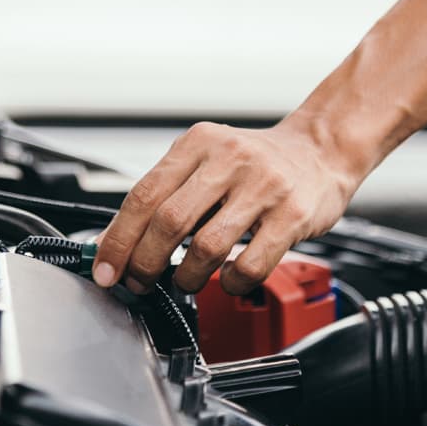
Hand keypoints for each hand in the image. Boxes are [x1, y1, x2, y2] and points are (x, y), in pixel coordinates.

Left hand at [91, 117, 359, 295]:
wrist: (321, 150)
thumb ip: (165, 194)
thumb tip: (115, 241)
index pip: (144, 194)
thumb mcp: (206, 160)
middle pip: (168, 221)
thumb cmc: (256, 162)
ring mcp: (263, 186)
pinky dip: (231, 283)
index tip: (105, 268)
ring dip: (187, 277)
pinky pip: (250, 264)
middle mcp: (230, 158)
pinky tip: (227, 278)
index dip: (118, 238)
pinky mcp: (293, 215)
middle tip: (138, 282)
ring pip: (206, 246)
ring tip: (185, 281)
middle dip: (144, 262)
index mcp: (199, 143)